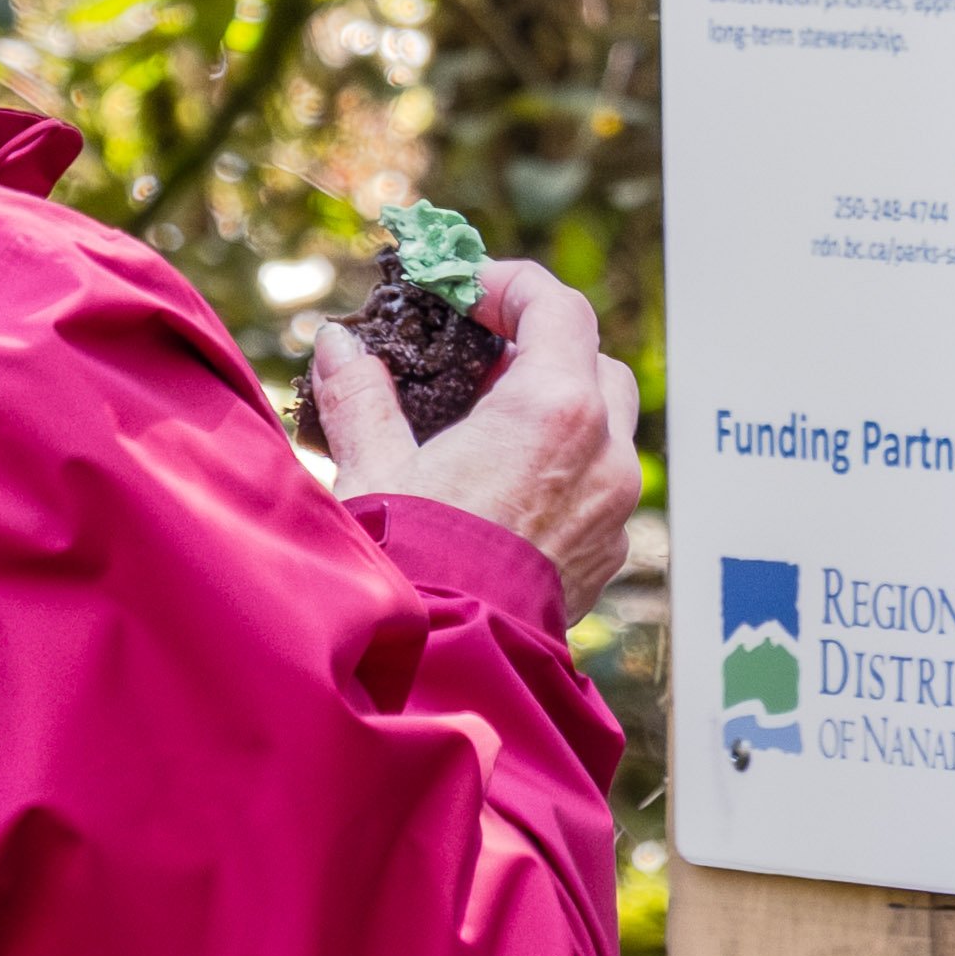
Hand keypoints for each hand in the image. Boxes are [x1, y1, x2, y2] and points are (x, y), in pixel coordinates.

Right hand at [309, 258, 643, 604]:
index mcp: (554, 410)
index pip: (559, 307)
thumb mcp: (373, 469)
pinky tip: (503, 489)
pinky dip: (563, 467)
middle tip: (475, 363)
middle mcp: (605, 452)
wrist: (443, 669)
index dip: (509, 287)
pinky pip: (599, 485)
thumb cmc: (408, 564)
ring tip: (485, 428)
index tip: (464, 293)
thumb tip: (340, 345)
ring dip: (557, 410)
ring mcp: (614, 507)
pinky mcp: (608, 553)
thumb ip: (360, 396)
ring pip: (606, 426)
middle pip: (593, 362)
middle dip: (539, 351)